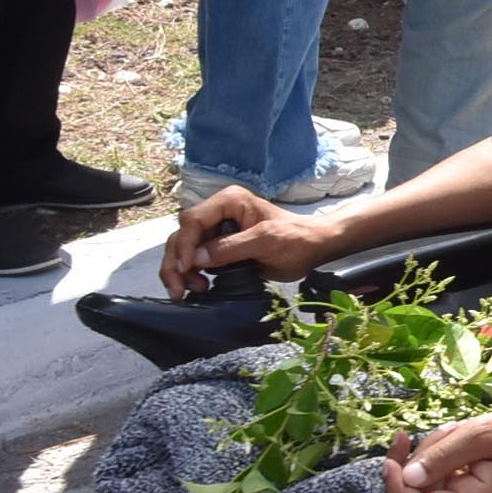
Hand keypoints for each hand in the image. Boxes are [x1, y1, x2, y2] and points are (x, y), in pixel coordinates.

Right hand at [159, 186, 336, 297]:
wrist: (314, 247)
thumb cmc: (297, 239)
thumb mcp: (266, 241)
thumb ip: (231, 248)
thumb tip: (195, 259)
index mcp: (228, 201)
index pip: (193, 220)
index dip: (185, 245)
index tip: (187, 268)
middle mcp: (217, 212)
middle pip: (181, 235)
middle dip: (176, 263)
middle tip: (181, 290)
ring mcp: (216, 230)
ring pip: (182, 249)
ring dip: (180, 272)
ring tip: (191, 291)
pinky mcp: (218, 247)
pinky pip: (194, 259)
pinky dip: (189, 274)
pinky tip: (196, 288)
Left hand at [384, 412, 491, 492]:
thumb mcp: (480, 434)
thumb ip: (442, 456)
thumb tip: (407, 476)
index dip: (396, 487)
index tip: (389, 458)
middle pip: (418, 491)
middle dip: (421, 457)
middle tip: (447, 429)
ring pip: (424, 479)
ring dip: (433, 449)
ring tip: (460, 430)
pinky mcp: (462, 490)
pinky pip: (435, 474)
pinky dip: (440, 452)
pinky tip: (461, 436)